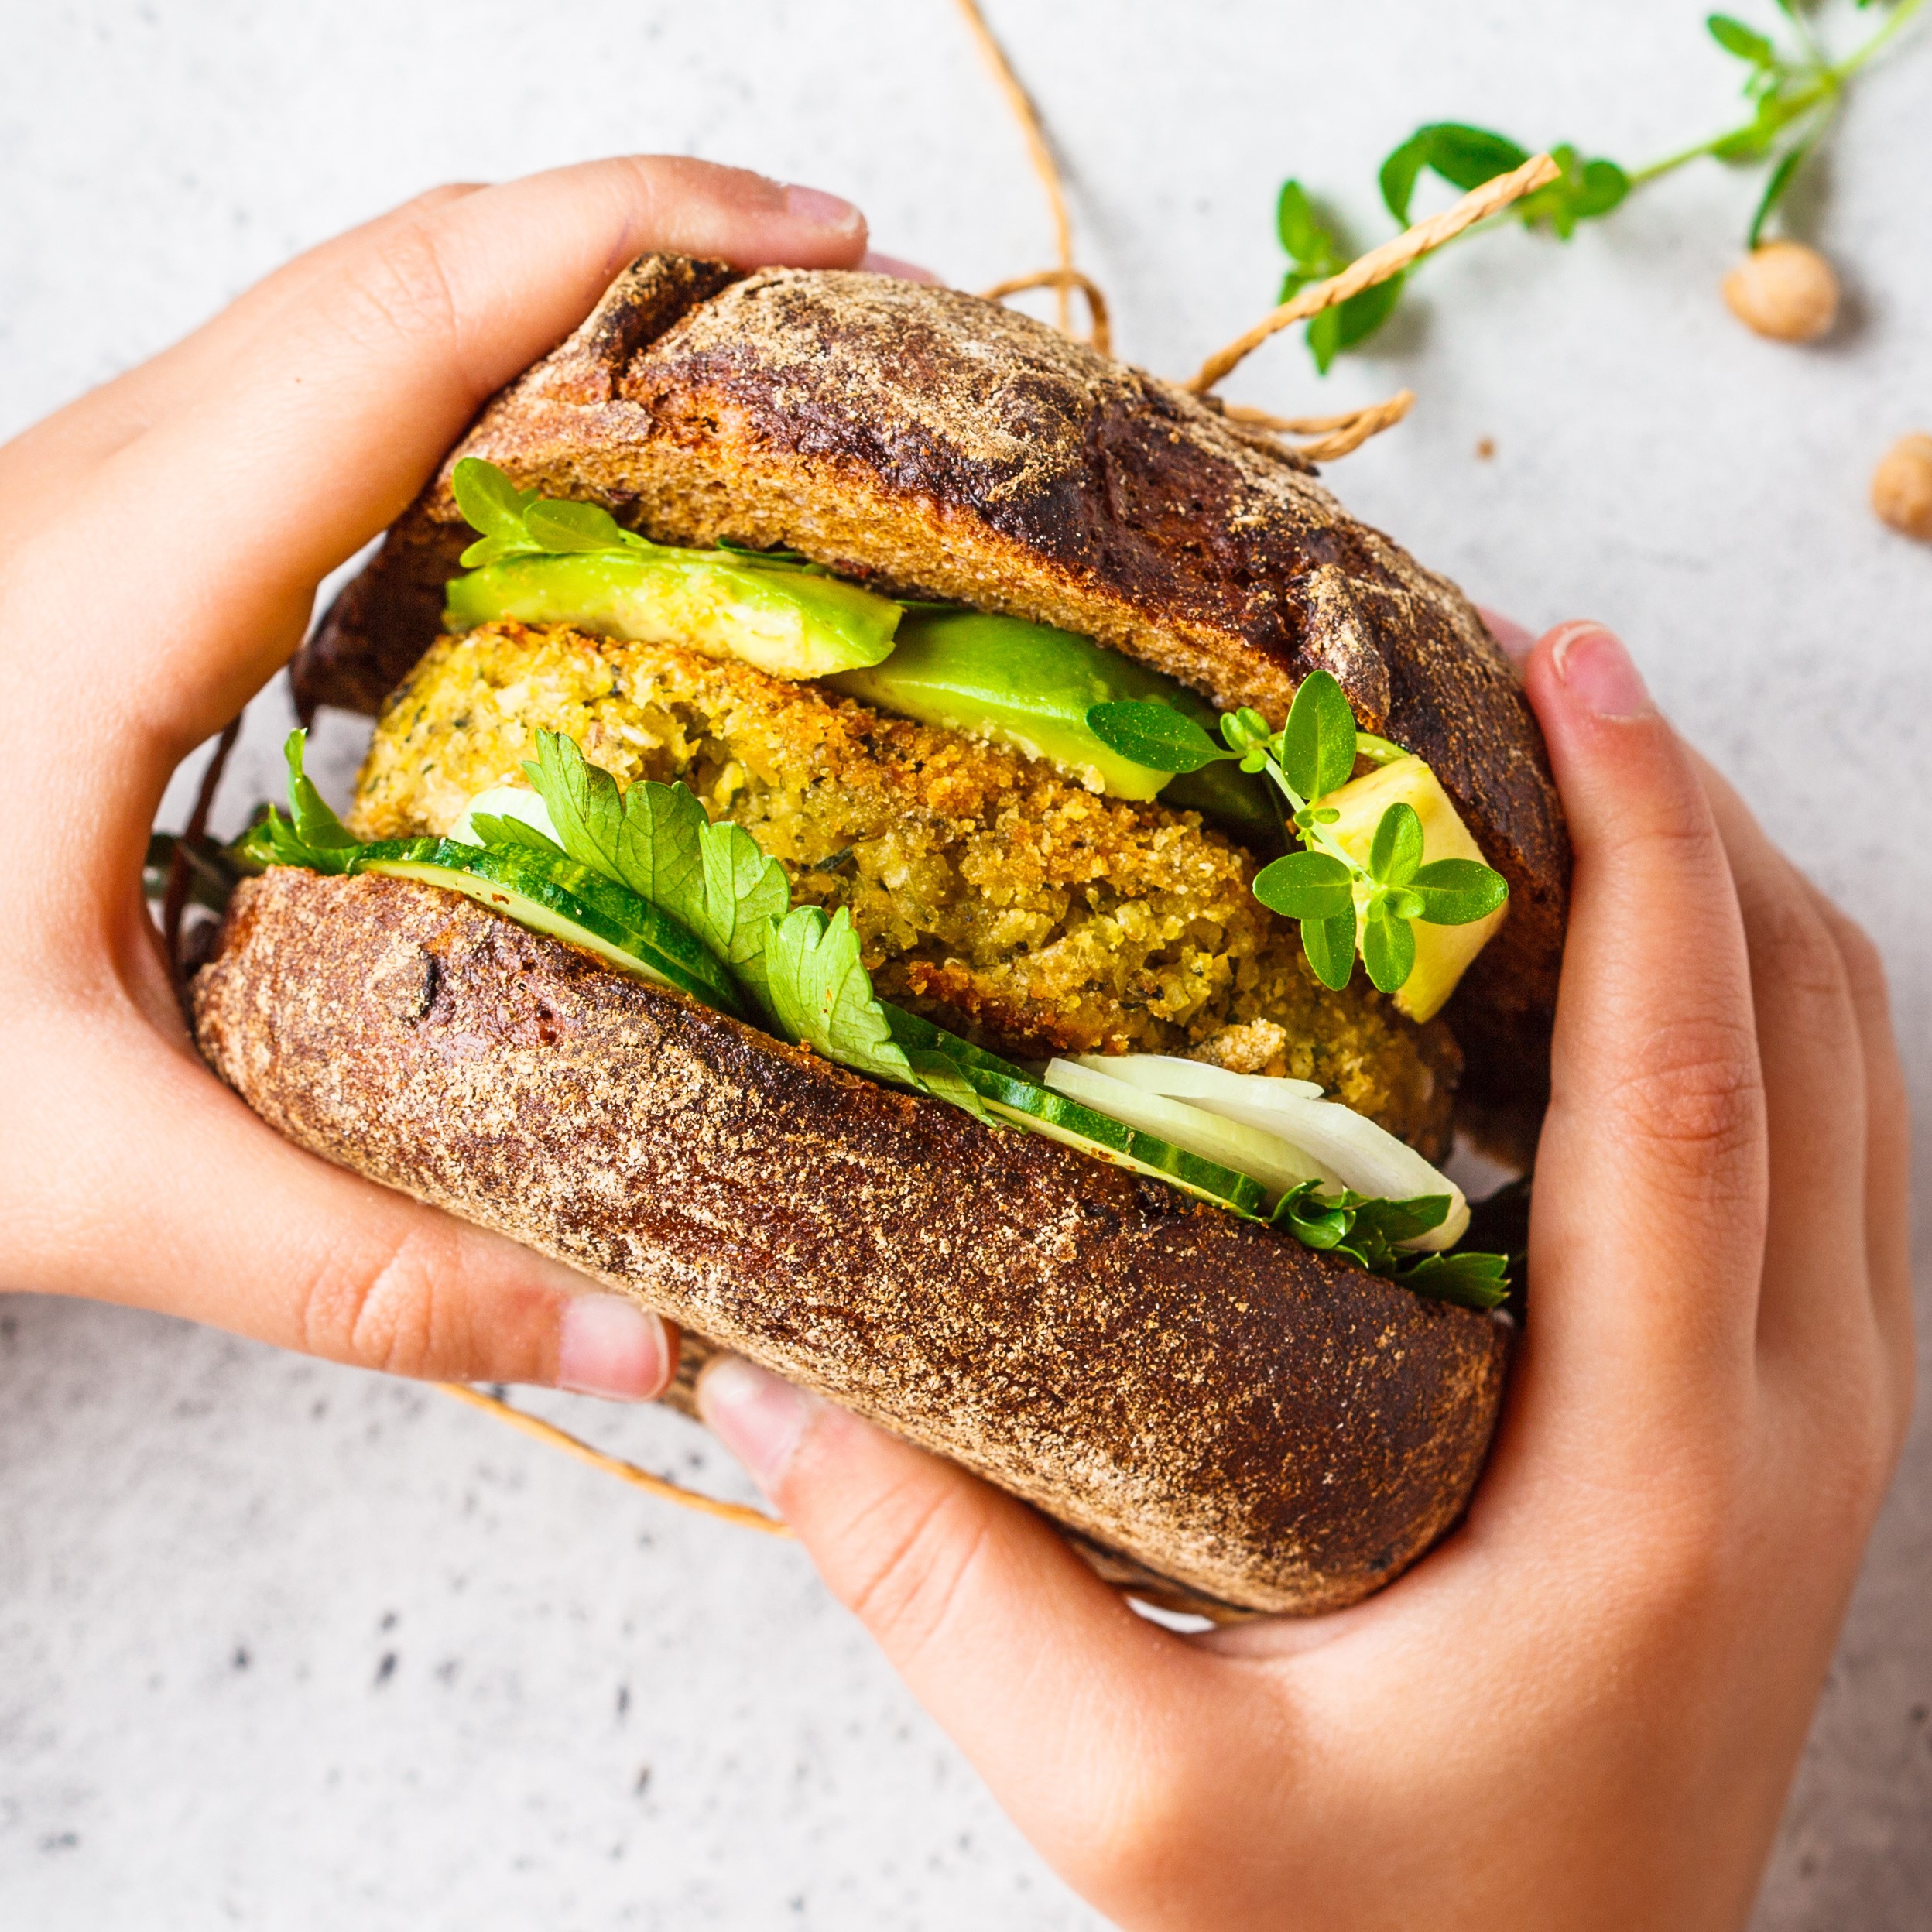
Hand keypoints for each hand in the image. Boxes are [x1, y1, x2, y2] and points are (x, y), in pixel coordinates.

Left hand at [0, 157, 871, 1397]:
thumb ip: (367, 1269)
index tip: (820, 239)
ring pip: (366, 313)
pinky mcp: (113, 550)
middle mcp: (106, 493)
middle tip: (843, 316)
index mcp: (111, 589)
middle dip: (646, 244)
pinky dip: (488, 388)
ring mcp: (103, 502)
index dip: (626, 237)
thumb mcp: (77, 1176)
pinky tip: (580, 494)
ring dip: (565, 302)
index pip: (404, 321)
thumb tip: (643, 1339)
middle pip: (409, 265)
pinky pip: (330, 401)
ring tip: (748, 387)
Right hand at [699, 620, 1912, 1929]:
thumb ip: (942, 1591)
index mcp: (1651, 1480)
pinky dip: (1747, 1003)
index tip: (1566, 667)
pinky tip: (1611, 967)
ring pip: (1852, 1067)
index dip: (1642, 848)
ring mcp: (1829, 1419)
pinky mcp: (1809, 1433)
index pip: (1689, 1085)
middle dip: (1692, 809)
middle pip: (1811, 1024)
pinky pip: (1835, 1148)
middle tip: (1530, 673)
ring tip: (1568, 773)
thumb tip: (763, 1382)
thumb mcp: (1128, 1803)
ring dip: (1731, 889)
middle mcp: (1793, 1418)